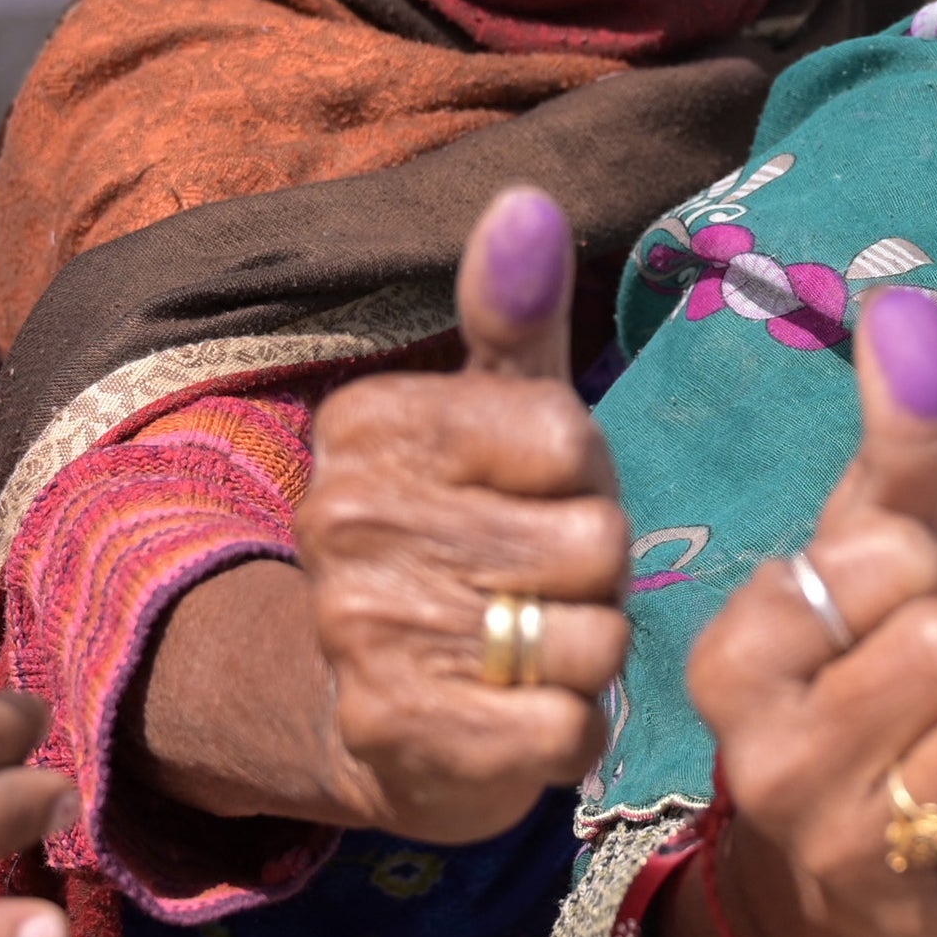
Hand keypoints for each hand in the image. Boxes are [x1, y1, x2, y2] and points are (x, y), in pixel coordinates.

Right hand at [261, 187, 627, 843]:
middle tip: (534, 590)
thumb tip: (525, 199)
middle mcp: (344, 521)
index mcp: (370, 426)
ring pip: (591, 639)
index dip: (586, 483)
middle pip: (593, 544)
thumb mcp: (492, 416)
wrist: (375, 715)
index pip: (569, 440)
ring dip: (585, 658)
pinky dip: (568, 733)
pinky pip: (566, 728)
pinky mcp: (398, 737)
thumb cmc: (466, 537)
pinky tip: (517, 717)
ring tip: (525, 653)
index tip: (534, 502)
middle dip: (593, 578)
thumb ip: (513, 317)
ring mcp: (363, 633)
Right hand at [670, 288, 936, 936]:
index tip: (888, 619)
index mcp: (734, 656)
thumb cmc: (854, 687)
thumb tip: (907, 303)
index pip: (894, 557)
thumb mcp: (863, 559)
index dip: (925, 574)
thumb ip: (898, 439)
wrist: (824, 890)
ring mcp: (848, 854)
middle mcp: (769, 762)